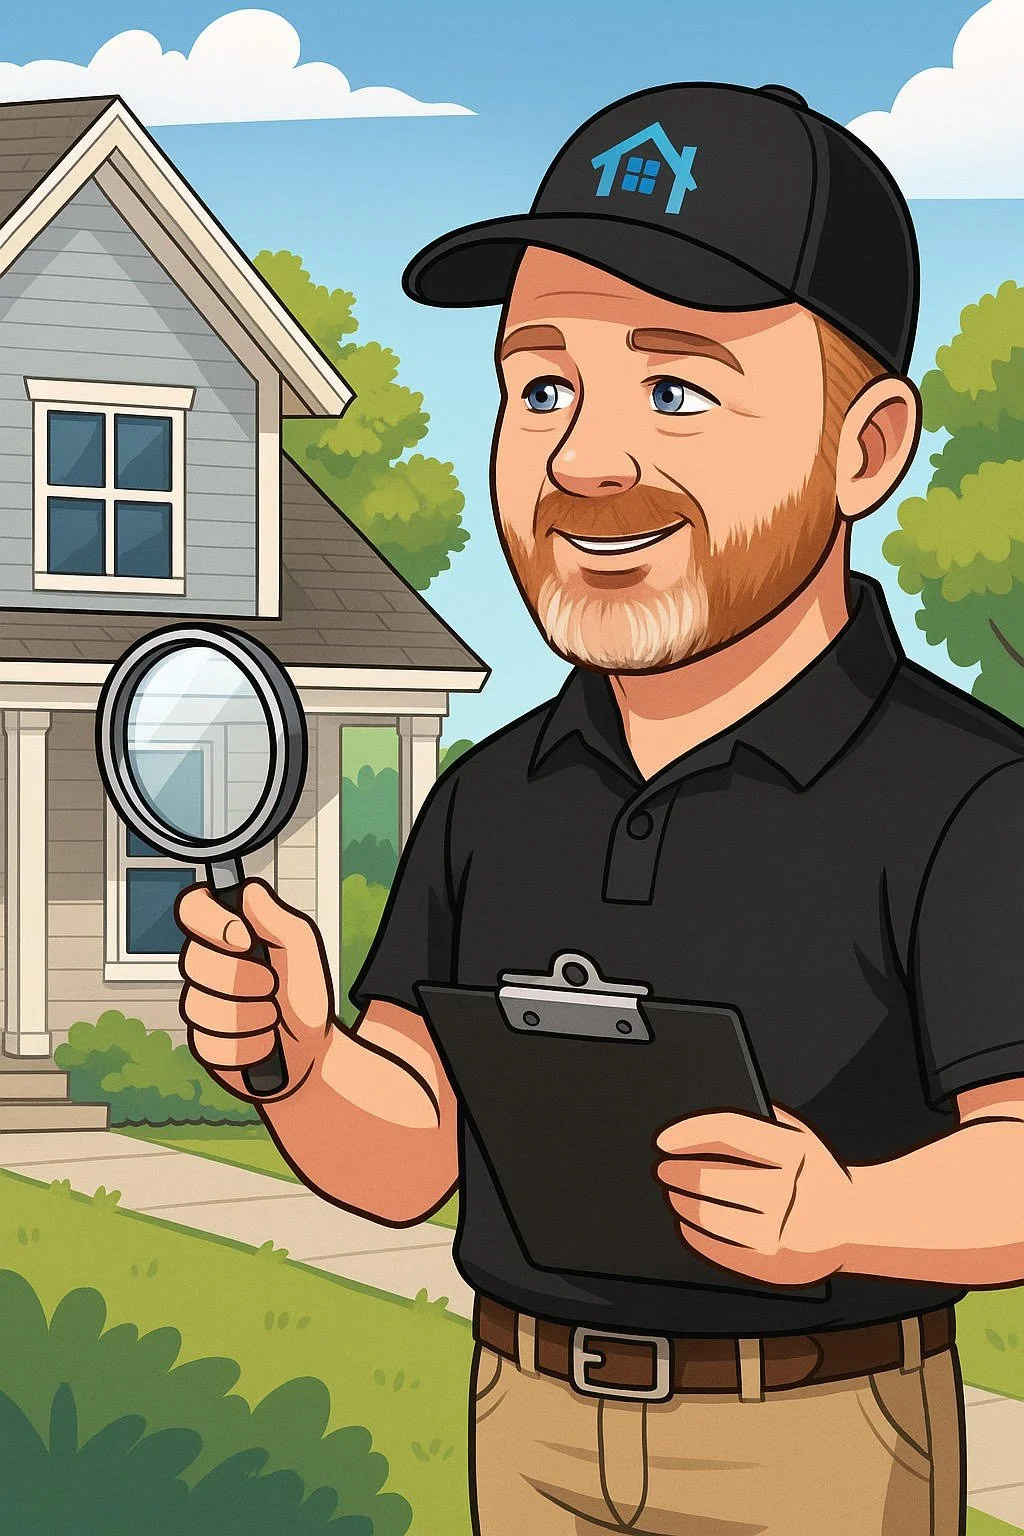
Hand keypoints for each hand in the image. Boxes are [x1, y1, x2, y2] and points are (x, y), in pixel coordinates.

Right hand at [175, 879, 334, 1102]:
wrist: (313, 1051)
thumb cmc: (305, 996)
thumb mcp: (304, 950)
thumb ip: (279, 919)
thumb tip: (249, 892)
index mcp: (227, 935)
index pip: (191, 908)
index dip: (210, 921)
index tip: (244, 940)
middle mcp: (205, 965)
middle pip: (195, 961)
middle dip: (246, 978)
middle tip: (272, 986)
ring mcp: (199, 1004)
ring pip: (203, 1006)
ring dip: (253, 1015)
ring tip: (271, 1016)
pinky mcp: (201, 1043)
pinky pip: (212, 1043)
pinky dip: (250, 1045)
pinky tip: (263, 1041)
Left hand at [653, 1105, 854, 1286]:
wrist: (853, 1214)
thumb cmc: (812, 1165)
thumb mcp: (797, 1132)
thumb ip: (758, 1119)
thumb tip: (699, 1118)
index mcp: (793, 1146)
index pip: (727, 1131)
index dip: (689, 1132)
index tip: (663, 1139)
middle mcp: (788, 1184)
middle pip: (712, 1177)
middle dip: (678, 1173)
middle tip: (661, 1170)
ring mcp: (782, 1222)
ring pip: (711, 1214)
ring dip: (682, 1202)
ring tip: (671, 1194)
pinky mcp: (775, 1252)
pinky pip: (721, 1244)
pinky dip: (697, 1233)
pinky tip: (685, 1223)